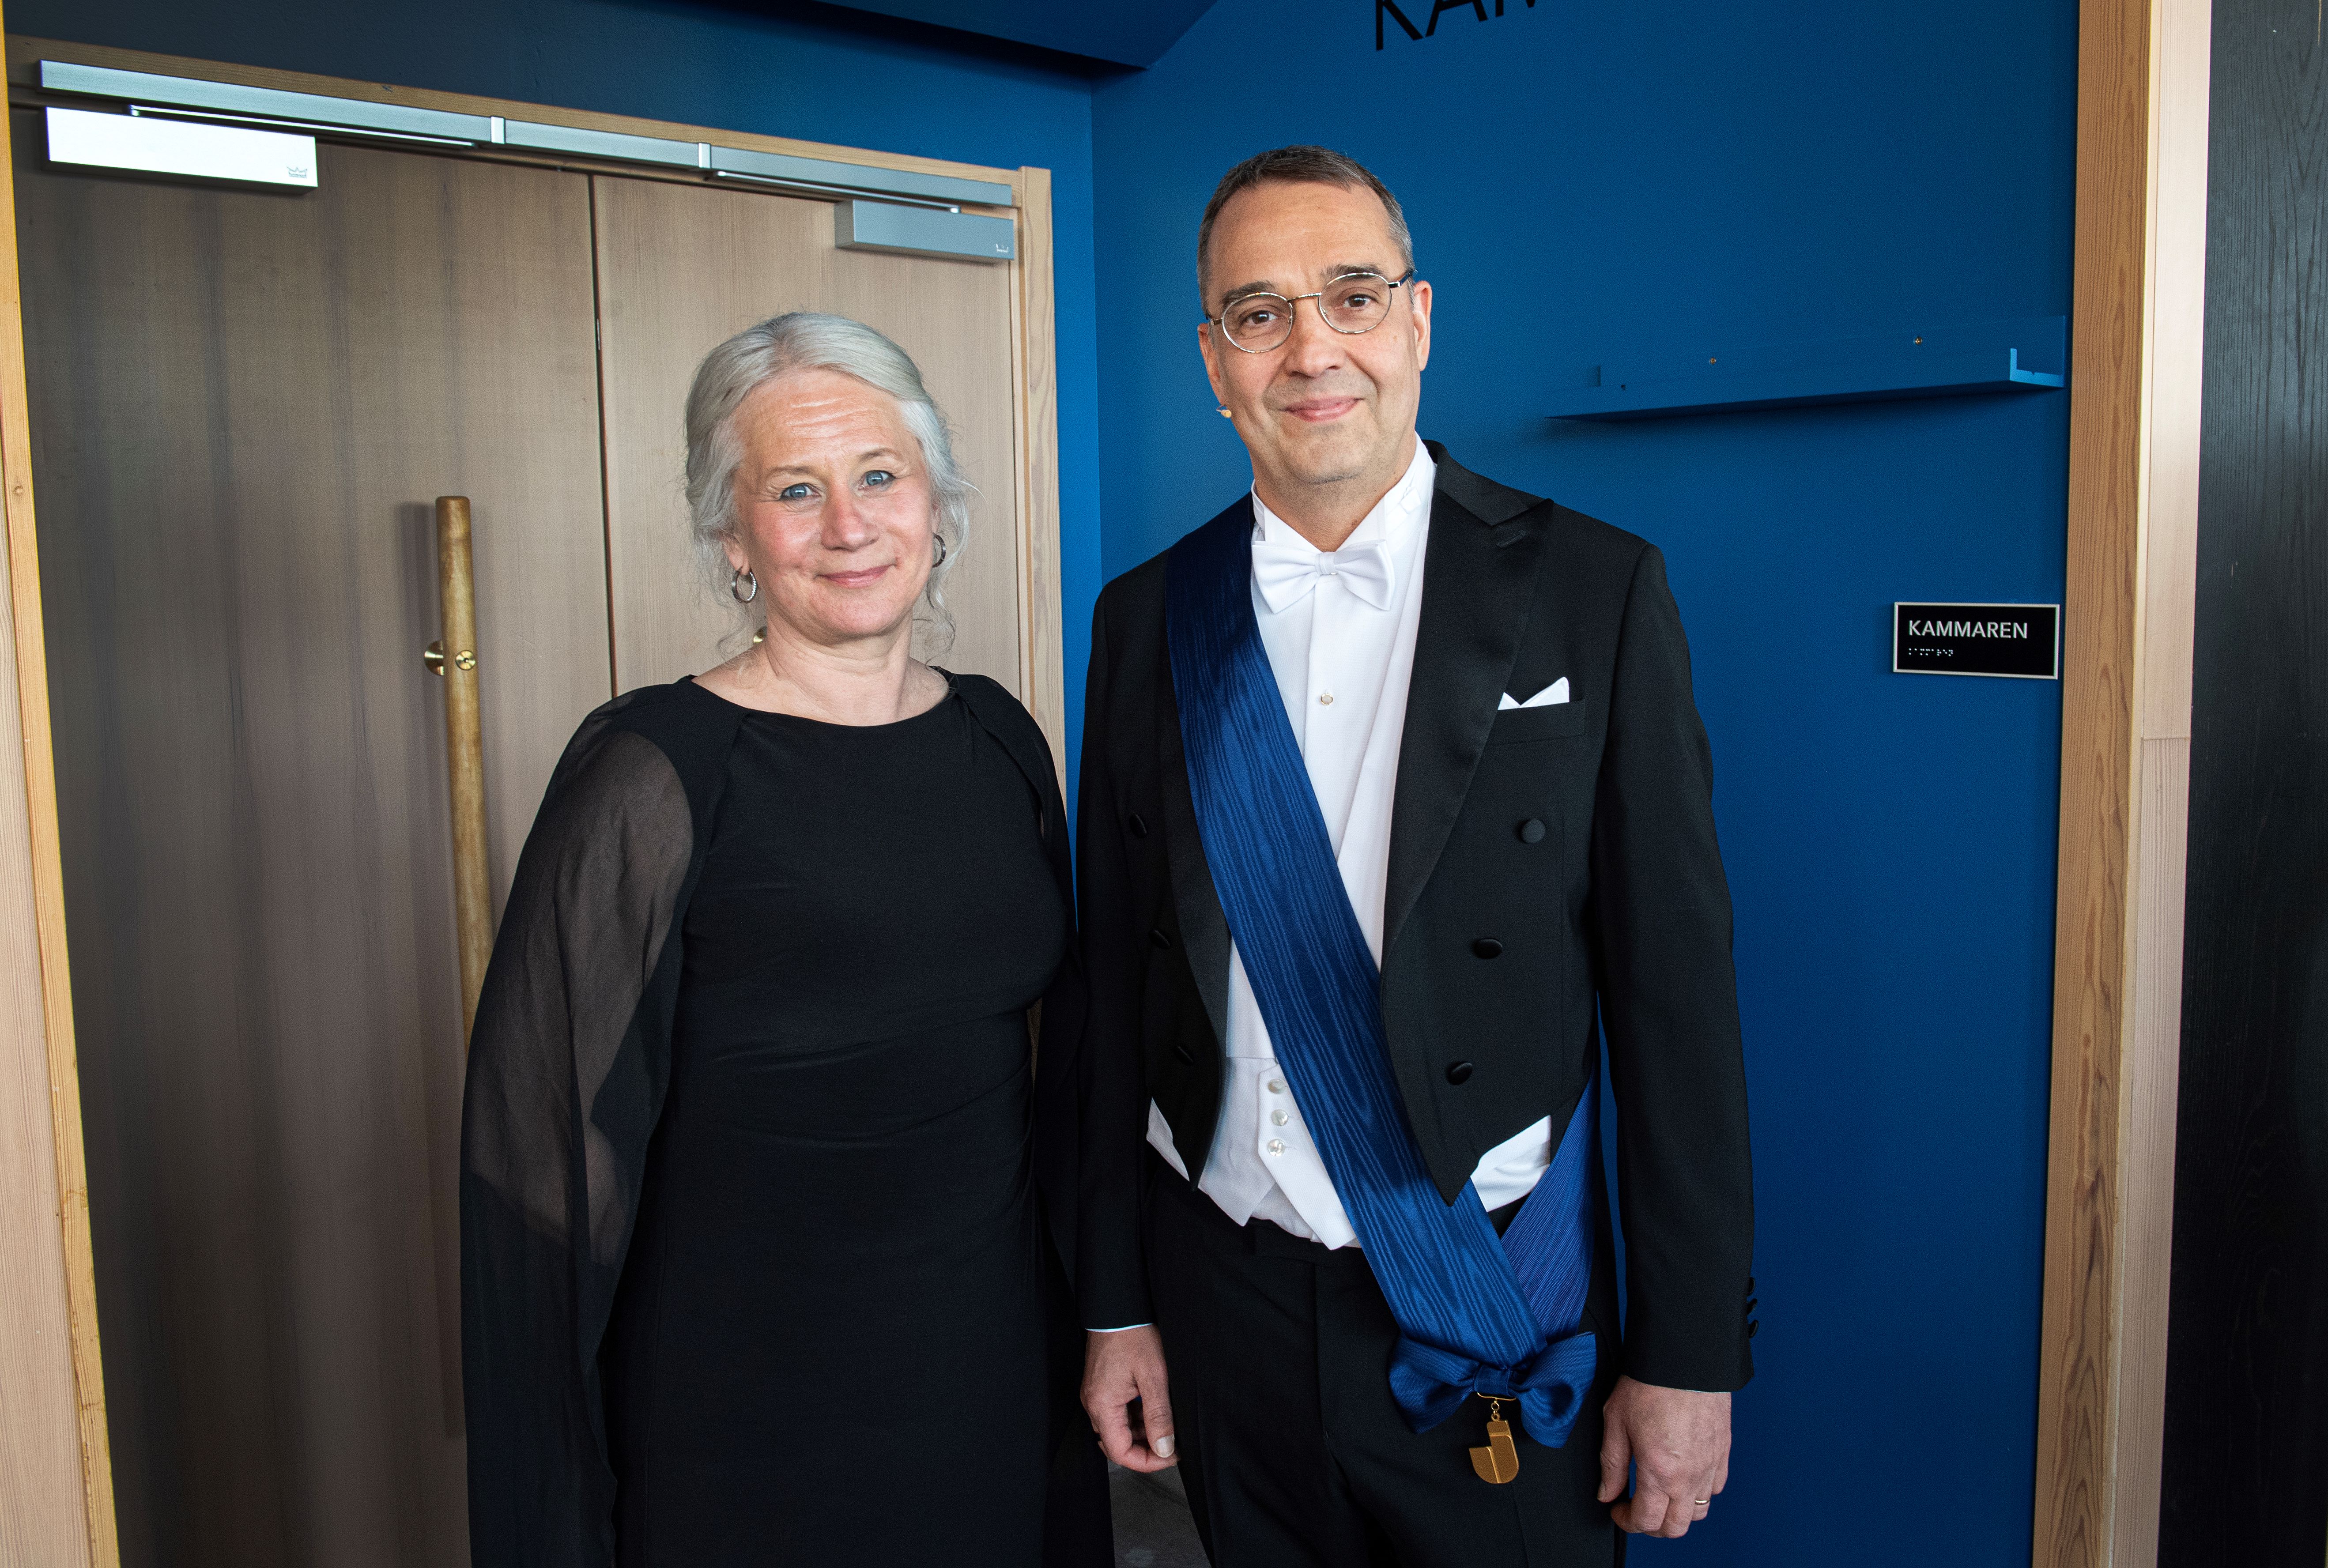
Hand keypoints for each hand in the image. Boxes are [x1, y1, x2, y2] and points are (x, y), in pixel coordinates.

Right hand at [1081, 1326, 1177, 1471]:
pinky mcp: (1101, 1385)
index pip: (1120, 1452)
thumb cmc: (1134, 1335)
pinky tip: (1154, 1409)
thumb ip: (1159, 1416)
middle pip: (1117, 1443)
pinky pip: (1117, 1412)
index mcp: (1102, 1405)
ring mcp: (1096, 1394)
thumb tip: (1164, 1449)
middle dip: (1146, 1449)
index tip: (1171, 1456)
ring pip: (1118, 1428)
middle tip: (1173, 1444)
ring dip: (1142, 1432)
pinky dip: (1136, 1417)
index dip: (1147, 1461)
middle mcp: (1093, 1403)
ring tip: (1167, 1424)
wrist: (1119, 1306)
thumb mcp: (1154, 1377)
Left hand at [1597, 1376, 1730, 1537]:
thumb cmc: (1649, 1383)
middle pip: (1676, 1527)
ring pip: (1698, 1512)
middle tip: (1636, 1509)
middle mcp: (1690, 1476)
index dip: (1627, 1522)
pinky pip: (1715, 1488)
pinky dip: (1699, 1493)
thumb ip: (1611, 1464)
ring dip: (1677, 1512)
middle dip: (1652, 1526)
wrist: (1685, 1357)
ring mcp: (1710, 1465)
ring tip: (1659, 1495)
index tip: (1617, 1509)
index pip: (1646, 1521)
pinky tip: (1683, 1478)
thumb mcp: (1616, 1421)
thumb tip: (1607, 1492)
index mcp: (1660, 1471)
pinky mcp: (1724, 1452)